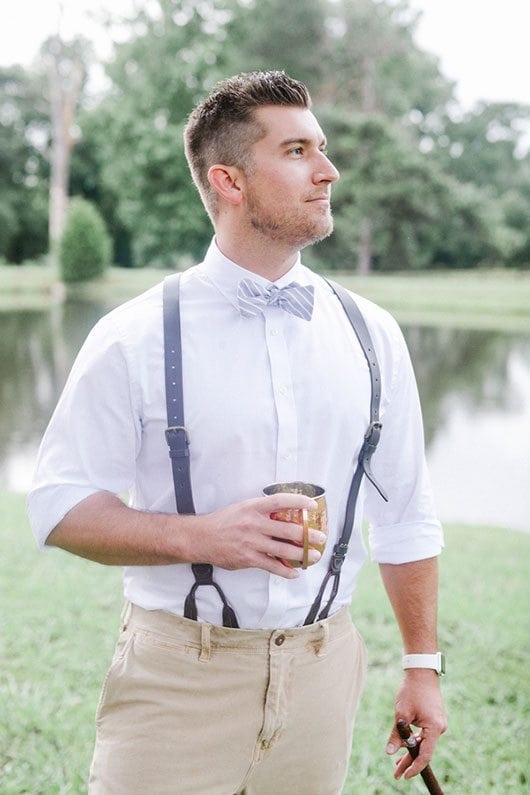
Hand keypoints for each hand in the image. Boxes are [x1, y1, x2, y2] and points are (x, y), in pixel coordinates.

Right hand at [189, 494, 324, 578]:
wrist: (202, 538)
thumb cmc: (223, 522)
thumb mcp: (242, 507)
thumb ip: (261, 510)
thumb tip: (283, 512)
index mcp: (252, 507)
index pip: (280, 501)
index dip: (298, 502)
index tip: (312, 505)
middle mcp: (253, 523)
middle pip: (287, 529)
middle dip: (307, 535)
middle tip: (320, 537)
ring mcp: (251, 542)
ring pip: (283, 549)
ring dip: (302, 554)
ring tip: (313, 555)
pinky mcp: (248, 558)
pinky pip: (272, 566)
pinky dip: (285, 570)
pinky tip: (295, 572)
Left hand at [385, 669, 446, 779]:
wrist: (421, 672)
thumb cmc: (411, 690)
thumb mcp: (401, 714)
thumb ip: (397, 734)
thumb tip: (390, 753)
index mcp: (435, 728)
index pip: (425, 755)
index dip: (414, 767)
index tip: (404, 775)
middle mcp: (440, 728)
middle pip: (424, 750)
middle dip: (409, 762)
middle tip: (396, 774)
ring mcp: (439, 724)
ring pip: (424, 743)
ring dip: (411, 752)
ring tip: (397, 764)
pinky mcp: (435, 719)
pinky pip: (425, 735)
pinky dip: (415, 741)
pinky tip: (404, 747)